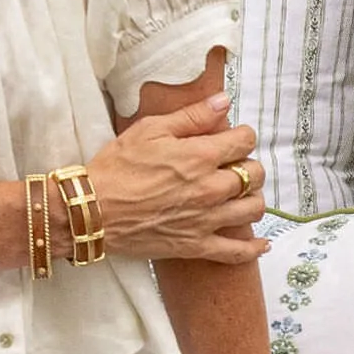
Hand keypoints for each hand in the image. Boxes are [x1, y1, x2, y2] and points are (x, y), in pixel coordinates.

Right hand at [84, 97, 268, 266]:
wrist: (92, 209)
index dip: (242, 135)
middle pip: (255, 174)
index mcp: (200, 156)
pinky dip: (253, 248)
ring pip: (253, 209)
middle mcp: (211, 189)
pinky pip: (237, 252)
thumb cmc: (117, 166)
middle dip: (248, 164)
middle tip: (233, 164)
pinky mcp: (196, 246)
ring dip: (253, 198)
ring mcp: (206, 220)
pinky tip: (260, 243)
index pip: (245, 141)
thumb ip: (191, 115)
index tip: (232, 137)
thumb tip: (223, 101)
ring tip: (240, 194)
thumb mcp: (149, 129)